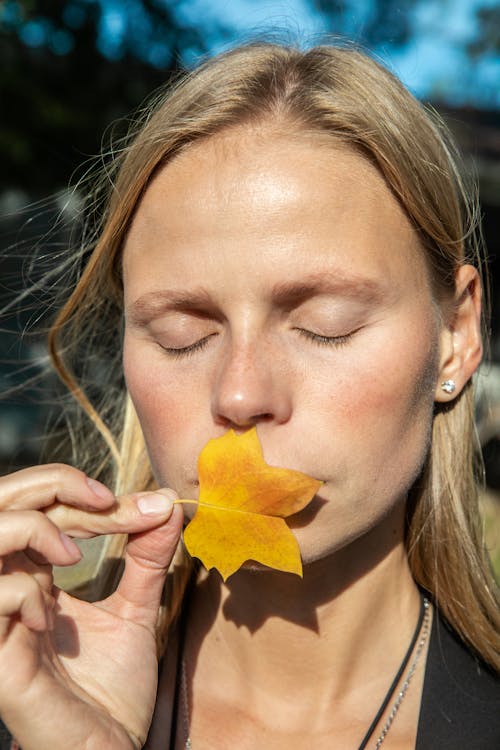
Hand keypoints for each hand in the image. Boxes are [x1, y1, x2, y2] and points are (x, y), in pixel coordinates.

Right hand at [0, 464, 183, 749]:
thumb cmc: (113, 689)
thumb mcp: (136, 610)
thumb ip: (147, 558)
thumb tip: (167, 503)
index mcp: (34, 574)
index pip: (35, 502)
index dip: (75, 487)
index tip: (140, 504)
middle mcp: (8, 588)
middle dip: (48, 485)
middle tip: (102, 501)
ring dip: (33, 530)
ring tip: (74, 555)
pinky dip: (22, 591)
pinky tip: (49, 617)